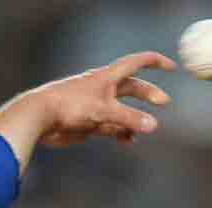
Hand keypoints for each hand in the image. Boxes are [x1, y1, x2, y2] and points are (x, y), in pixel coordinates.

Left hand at [34, 51, 175, 146]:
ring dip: (135, 118)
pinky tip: (129, 140)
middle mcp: (102, 88)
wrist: (39, 119)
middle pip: (131, 87)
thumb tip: (153, 126)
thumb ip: (129, 119)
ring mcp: (95, 106)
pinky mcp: (87, 123)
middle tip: (165, 102)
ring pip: (121, 110)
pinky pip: (110, 127)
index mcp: (107, 77)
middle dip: (148, 93)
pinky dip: (121, 133)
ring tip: (148, 128)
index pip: (136, 62)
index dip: (155, 63)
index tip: (172, 67)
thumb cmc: (69, 107)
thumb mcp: (104, 112)